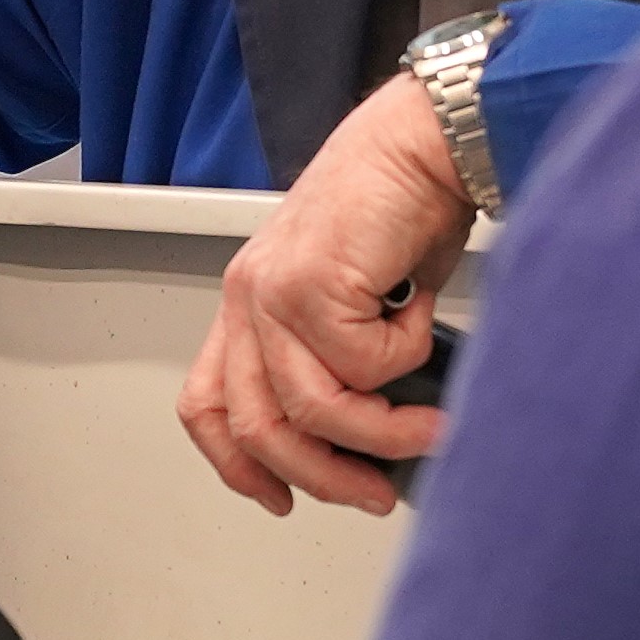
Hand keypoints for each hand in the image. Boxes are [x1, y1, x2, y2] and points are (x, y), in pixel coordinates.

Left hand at [182, 73, 481, 518]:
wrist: (425, 140)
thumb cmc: (405, 208)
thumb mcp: (361, 301)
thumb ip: (345, 364)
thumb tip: (374, 439)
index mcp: (249, 304)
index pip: (209, 404)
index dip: (238, 465)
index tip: (280, 498)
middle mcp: (246, 298)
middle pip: (258, 425)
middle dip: (324, 475)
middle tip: (376, 491)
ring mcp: (269, 291)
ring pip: (312, 408)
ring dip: (381, 433)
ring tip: (429, 428)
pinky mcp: (308, 285)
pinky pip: (363, 366)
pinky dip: (405, 356)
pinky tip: (419, 314)